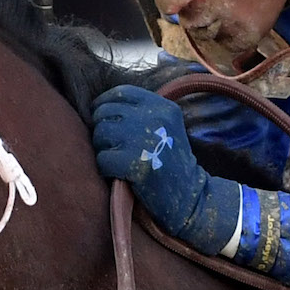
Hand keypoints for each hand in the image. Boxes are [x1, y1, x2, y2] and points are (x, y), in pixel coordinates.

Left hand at [91, 84, 244, 253]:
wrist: (189, 197)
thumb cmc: (171, 162)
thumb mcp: (166, 126)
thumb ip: (141, 112)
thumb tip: (99, 106)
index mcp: (163, 107)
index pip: (121, 93)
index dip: (104, 103)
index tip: (102, 117)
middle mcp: (154, 118)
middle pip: (106, 113)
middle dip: (102, 129)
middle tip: (112, 145)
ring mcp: (144, 140)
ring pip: (101, 134)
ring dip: (103, 149)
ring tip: (117, 159)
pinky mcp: (135, 164)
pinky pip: (103, 158)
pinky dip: (106, 168)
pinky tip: (118, 173)